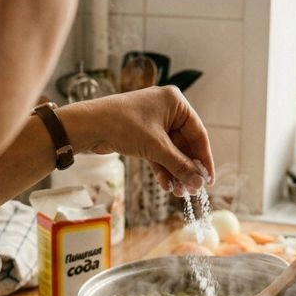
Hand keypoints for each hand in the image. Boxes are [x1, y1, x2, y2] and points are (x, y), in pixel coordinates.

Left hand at [58, 87, 214, 195]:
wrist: (87, 126)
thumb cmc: (123, 125)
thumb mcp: (156, 147)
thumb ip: (180, 165)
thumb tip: (199, 183)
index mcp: (175, 102)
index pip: (198, 133)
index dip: (204, 158)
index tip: (208, 180)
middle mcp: (166, 109)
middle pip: (184, 144)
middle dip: (187, 168)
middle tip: (192, 190)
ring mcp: (153, 122)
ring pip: (171, 151)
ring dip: (175, 171)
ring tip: (178, 192)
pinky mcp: (141, 134)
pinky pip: (158, 153)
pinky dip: (162, 168)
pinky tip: (166, 185)